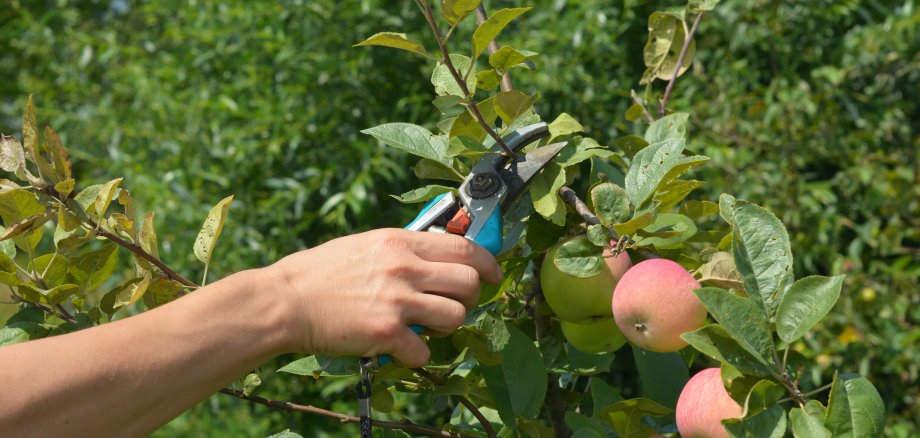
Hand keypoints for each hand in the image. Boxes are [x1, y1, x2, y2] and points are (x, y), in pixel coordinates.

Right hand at [267, 228, 501, 366]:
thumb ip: (402, 250)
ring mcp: (397, 301)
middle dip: (469, 297)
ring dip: (446, 326)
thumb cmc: (321, 272)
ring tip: (424, 326)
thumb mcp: (366, 244)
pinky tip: (398, 347)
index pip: (464, 247)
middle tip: (451, 304)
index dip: (487, 263)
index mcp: (400, 242)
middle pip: (469, 282)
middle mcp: (404, 268)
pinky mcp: (386, 333)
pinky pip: (425, 351)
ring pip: (456, 316)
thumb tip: (435, 255)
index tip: (492, 274)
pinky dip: (416, 354)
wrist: (286, 301)